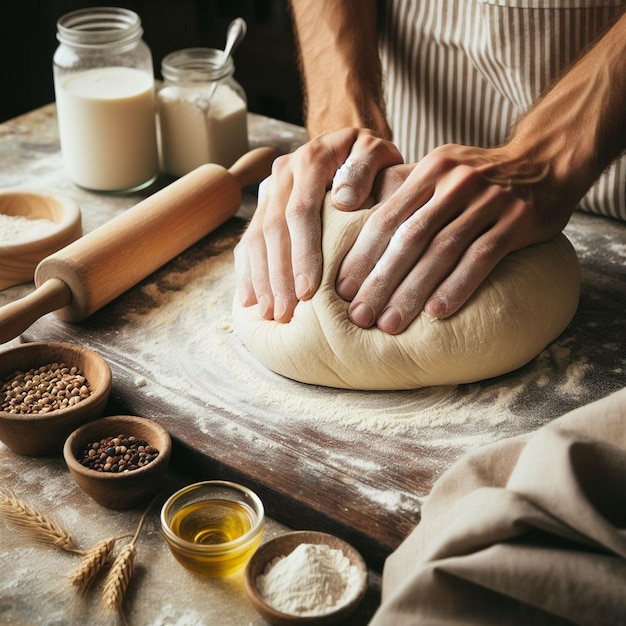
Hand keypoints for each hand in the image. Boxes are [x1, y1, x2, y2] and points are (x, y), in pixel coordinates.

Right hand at [233, 127, 402, 321]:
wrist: (354, 146)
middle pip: (273, 229)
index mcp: (311, 159)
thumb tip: (342, 201)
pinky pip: (248, 240)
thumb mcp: (379, 154)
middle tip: (285, 312)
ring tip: (269, 313)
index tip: (308, 290)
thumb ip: (365, 169)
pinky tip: (251, 300)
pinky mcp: (264, 206)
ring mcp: (270, 189)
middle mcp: (283, 173)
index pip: (300, 211)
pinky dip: (247, 271)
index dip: (302, 253)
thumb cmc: (374, 160)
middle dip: (278, 275)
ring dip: (261, 278)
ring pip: (256, 237)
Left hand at [336, 143, 575, 333]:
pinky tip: (437, 312)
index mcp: (429, 171)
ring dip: (412, 291)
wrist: (544, 161)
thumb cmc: (478, 176)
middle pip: (409, 237)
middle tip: (359, 315)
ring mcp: (488, 200)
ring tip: (390, 323)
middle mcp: (455, 182)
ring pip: (441, 251)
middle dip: (380, 280)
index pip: (386, 218)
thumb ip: (402, 190)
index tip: (342, 290)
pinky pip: (482, 257)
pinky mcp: (517, 220)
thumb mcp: (440, 170)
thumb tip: (352, 216)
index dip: (361, 256)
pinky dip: (457, 285)